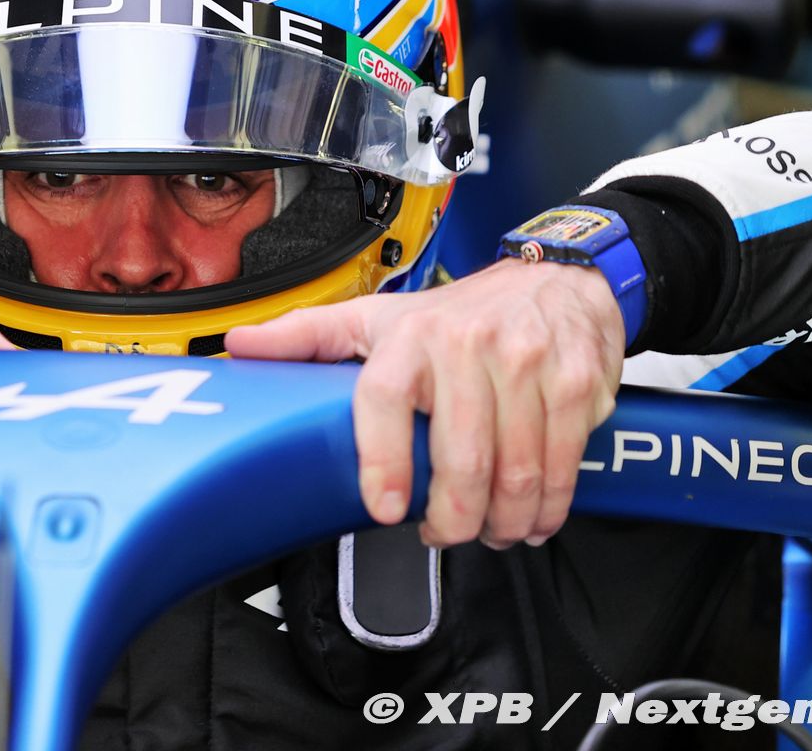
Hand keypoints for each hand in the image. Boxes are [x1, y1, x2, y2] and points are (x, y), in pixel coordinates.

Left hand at [225, 259, 623, 548]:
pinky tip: (533, 515)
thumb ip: (306, 337)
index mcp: (411, 336)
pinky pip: (562, 462)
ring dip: (504, 521)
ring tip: (491, 530)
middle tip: (446, 532)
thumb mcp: (376, 316)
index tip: (387, 507)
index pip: (386, 397)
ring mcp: (527, 364)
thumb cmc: (458, 313)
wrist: (557, 279)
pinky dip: (550, 505)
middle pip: (462, 457)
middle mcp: (468, 345)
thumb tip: (237, 346)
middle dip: (454, 517)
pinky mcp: (574, 383)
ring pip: (516, 472)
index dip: (384, 460)